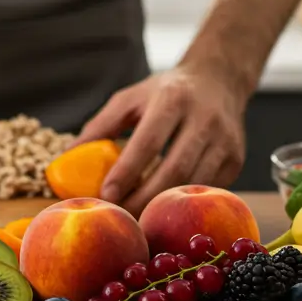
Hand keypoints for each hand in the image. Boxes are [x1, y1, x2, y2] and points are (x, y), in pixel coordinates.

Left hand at [76, 67, 246, 214]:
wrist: (219, 80)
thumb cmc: (165, 92)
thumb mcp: (130, 98)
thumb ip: (100, 126)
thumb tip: (66, 159)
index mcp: (173, 99)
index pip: (149, 140)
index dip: (128, 170)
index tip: (106, 194)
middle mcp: (204, 119)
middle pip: (174, 169)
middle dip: (144, 198)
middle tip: (120, 218)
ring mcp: (225, 141)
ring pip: (193, 184)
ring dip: (164, 207)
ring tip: (137, 220)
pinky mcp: (236, 160)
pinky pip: (207, 190)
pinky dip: (184, 204)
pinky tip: (164, 212)